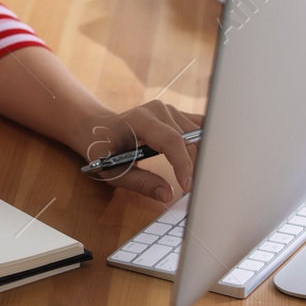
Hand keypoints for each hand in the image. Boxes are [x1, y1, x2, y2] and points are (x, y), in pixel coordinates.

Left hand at [74, 102, 203, 203]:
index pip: (170, 140)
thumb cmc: (104, 150)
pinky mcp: (177, 115)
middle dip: (195, 167)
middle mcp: (158, 110)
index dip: (183, 163)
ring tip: (200, 181)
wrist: (99, 129)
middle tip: (196, 192)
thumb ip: (141, 183)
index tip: (188, 186)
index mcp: (140, 119)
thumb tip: (167, 195)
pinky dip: (204, 146)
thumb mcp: (114, 171)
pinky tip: (206, 162)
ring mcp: (170, 110)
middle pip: (188, 140)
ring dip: (201, 158)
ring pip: (197, 136)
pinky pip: (199, 129)